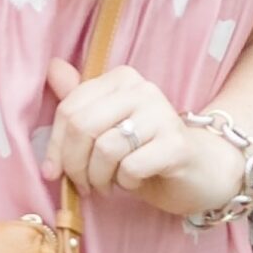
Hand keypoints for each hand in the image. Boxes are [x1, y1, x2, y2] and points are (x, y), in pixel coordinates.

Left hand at [40, 52, 237, 219]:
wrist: (200, 171)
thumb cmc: (146, 150)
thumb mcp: (107, 127)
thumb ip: (79, 101)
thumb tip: (52, 67)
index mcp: (122, 79)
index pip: (69, 108)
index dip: (55, 146)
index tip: (54, 172)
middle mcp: (143, 89)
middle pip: (83, 127)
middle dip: (74, 165)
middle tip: (83, 185)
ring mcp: (162, 114)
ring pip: (105, 150)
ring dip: (99, 178)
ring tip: (108, 186)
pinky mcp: (176, 144)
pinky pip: (130, 167)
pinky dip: (125, 183)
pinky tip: (133, 182)